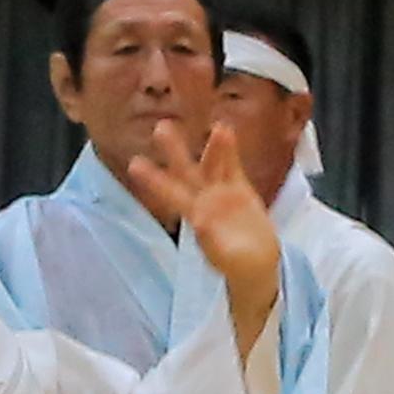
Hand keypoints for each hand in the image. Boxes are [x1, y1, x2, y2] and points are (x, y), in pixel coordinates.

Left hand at [107, 110, 283, 345]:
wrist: (257, 265)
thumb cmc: (240, 269)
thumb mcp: (230, 262)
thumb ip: (216, 245)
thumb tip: (201, 223)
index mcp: (196, 219)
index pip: (172, 196)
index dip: (155, 181)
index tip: (136, 165)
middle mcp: (204, 201)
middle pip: (186, 172)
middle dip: (173, 151)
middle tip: (160, 127)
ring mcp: (221, 194)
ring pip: (212, 164)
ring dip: (211, 146)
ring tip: (215, 125)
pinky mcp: (239, 190)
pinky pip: (233, 167)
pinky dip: (229, 150)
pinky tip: (224, 128)